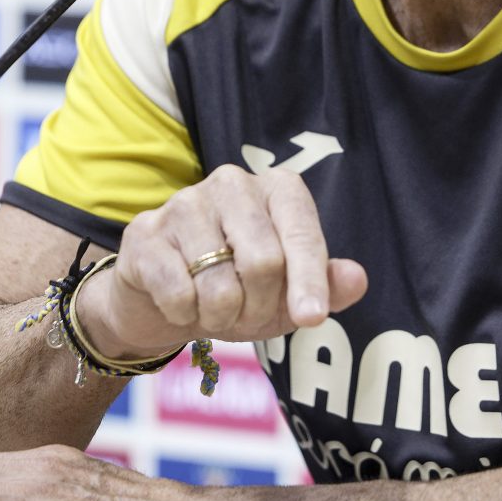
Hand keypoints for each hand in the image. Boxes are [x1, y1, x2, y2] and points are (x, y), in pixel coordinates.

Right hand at [79, 164, 367, 359]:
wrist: (163, 296)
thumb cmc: (240, 288)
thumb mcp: (288, 293)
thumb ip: (327, 286)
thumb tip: (356, 279)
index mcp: (278, 188)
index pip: (301, 235)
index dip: (309, 280)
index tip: (312, 318)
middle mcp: (232, 183)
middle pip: (263, 263)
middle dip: (260, 309)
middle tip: (249, 316)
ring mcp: (185, 202)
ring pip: (219, 285)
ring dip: (222, 317)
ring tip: (216, 309)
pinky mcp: (145, 231)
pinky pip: (177, 293)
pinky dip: (185, 315)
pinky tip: (181, 301)